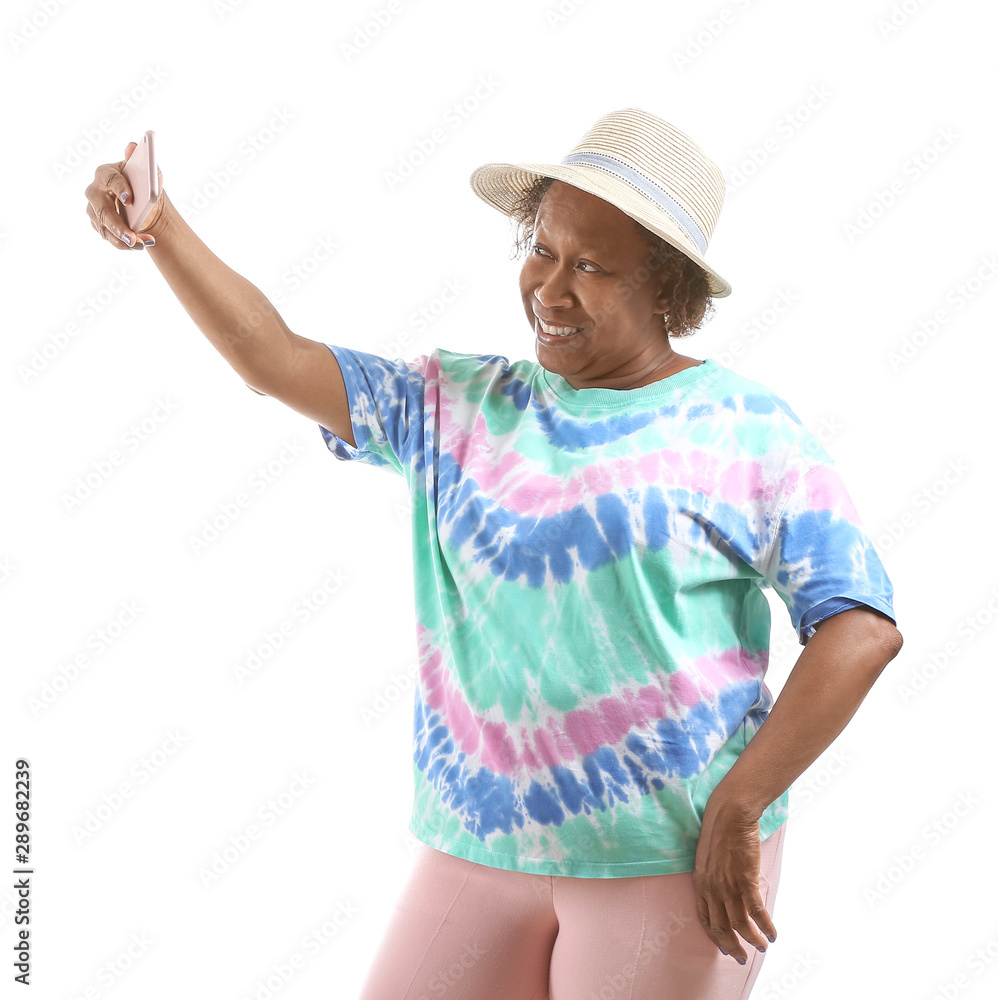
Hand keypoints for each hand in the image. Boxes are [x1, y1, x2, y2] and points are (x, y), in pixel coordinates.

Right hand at [85, 142, 166, 250]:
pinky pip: (109, 237)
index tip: (131, 199)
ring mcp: (94, 209)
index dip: (119, 188)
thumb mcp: (147, 171)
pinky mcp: (98, 225)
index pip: (109, 179)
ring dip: (123, 238)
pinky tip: (140, 246)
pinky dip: (125, 245)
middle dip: (117, 224)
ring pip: (104, 227)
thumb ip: (142, 160)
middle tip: (132, 236)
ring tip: (140, 245)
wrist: (144, 204)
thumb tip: (132, 147)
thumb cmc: (144, 184)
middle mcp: (94, 191)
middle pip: (102, 209)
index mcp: (105, 173)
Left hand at [691, 805, 775, 963]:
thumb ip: (712, 876)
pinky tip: (772, 935)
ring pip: (739, 924)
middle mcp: (711, 888)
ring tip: (761, 947)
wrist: (729, 814)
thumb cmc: (719, 831)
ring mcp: (728, 885)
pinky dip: (765, 927)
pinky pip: (756, 912)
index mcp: (700, 882)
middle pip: (720, 927)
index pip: (705, 918)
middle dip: (732, 946)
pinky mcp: (745, 880)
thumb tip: (722, 890)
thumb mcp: (707, 857)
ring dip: (752, 940)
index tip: (724, 946)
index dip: (715, 935)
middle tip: (741, 958)